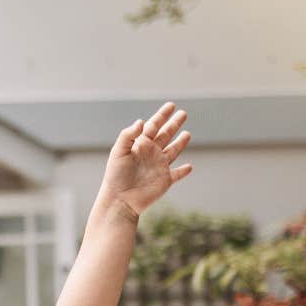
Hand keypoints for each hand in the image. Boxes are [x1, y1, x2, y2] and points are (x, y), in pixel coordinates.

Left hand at [98, 101, 191, 221]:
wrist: (120, 200)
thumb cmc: (115, 176)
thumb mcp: (118, 153)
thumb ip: (128, 136)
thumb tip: (141, 121)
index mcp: (140, 145)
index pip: (153, 125)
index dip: (162, 115)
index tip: (171, 105)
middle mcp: (151, 154)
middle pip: (165, 135)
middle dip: (174, 124)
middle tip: (183, 113)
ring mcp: (159, 167)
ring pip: (173, 151)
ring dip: (180, 143)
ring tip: (187, 134)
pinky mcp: (165, 180)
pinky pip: (177, 174)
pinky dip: (183, 171)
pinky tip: (190, 167)